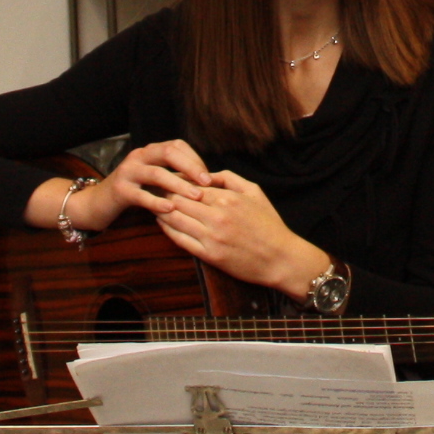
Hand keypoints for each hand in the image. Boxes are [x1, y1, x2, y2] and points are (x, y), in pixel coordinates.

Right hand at [76, 140, 214, 229]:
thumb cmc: (134, 192)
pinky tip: (170, 209)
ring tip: (196, 196)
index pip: (177, 145)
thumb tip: (206, 181)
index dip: (195, 159)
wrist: (98, 203)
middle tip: (207, 182)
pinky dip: (157, 201)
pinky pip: (141, 195)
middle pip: (168, 152)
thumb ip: (174, 176)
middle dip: (190, 166)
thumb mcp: (154, 181)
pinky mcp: (119, 190)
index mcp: (150, 151)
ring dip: (178, 184)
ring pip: (156, 173)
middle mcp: (139, 156)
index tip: (209, 177)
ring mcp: (127, 171)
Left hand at [155, 168, 320, 296]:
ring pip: (175, 218)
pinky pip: (180, 239)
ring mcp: (212, 237)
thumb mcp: (255, 192)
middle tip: (152, 188)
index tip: (165, 177)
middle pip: (178, 200)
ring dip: (160, 210)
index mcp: (228, 198)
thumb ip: (229, 178)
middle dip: (163, 193)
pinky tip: (161, 223)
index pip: (190, 185)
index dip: (175, 180)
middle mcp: (217, 216)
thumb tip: (205, 175)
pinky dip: (167, 229)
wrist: (280, 258)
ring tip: (152, 204)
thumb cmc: (269, 224)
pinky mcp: (209, 255)